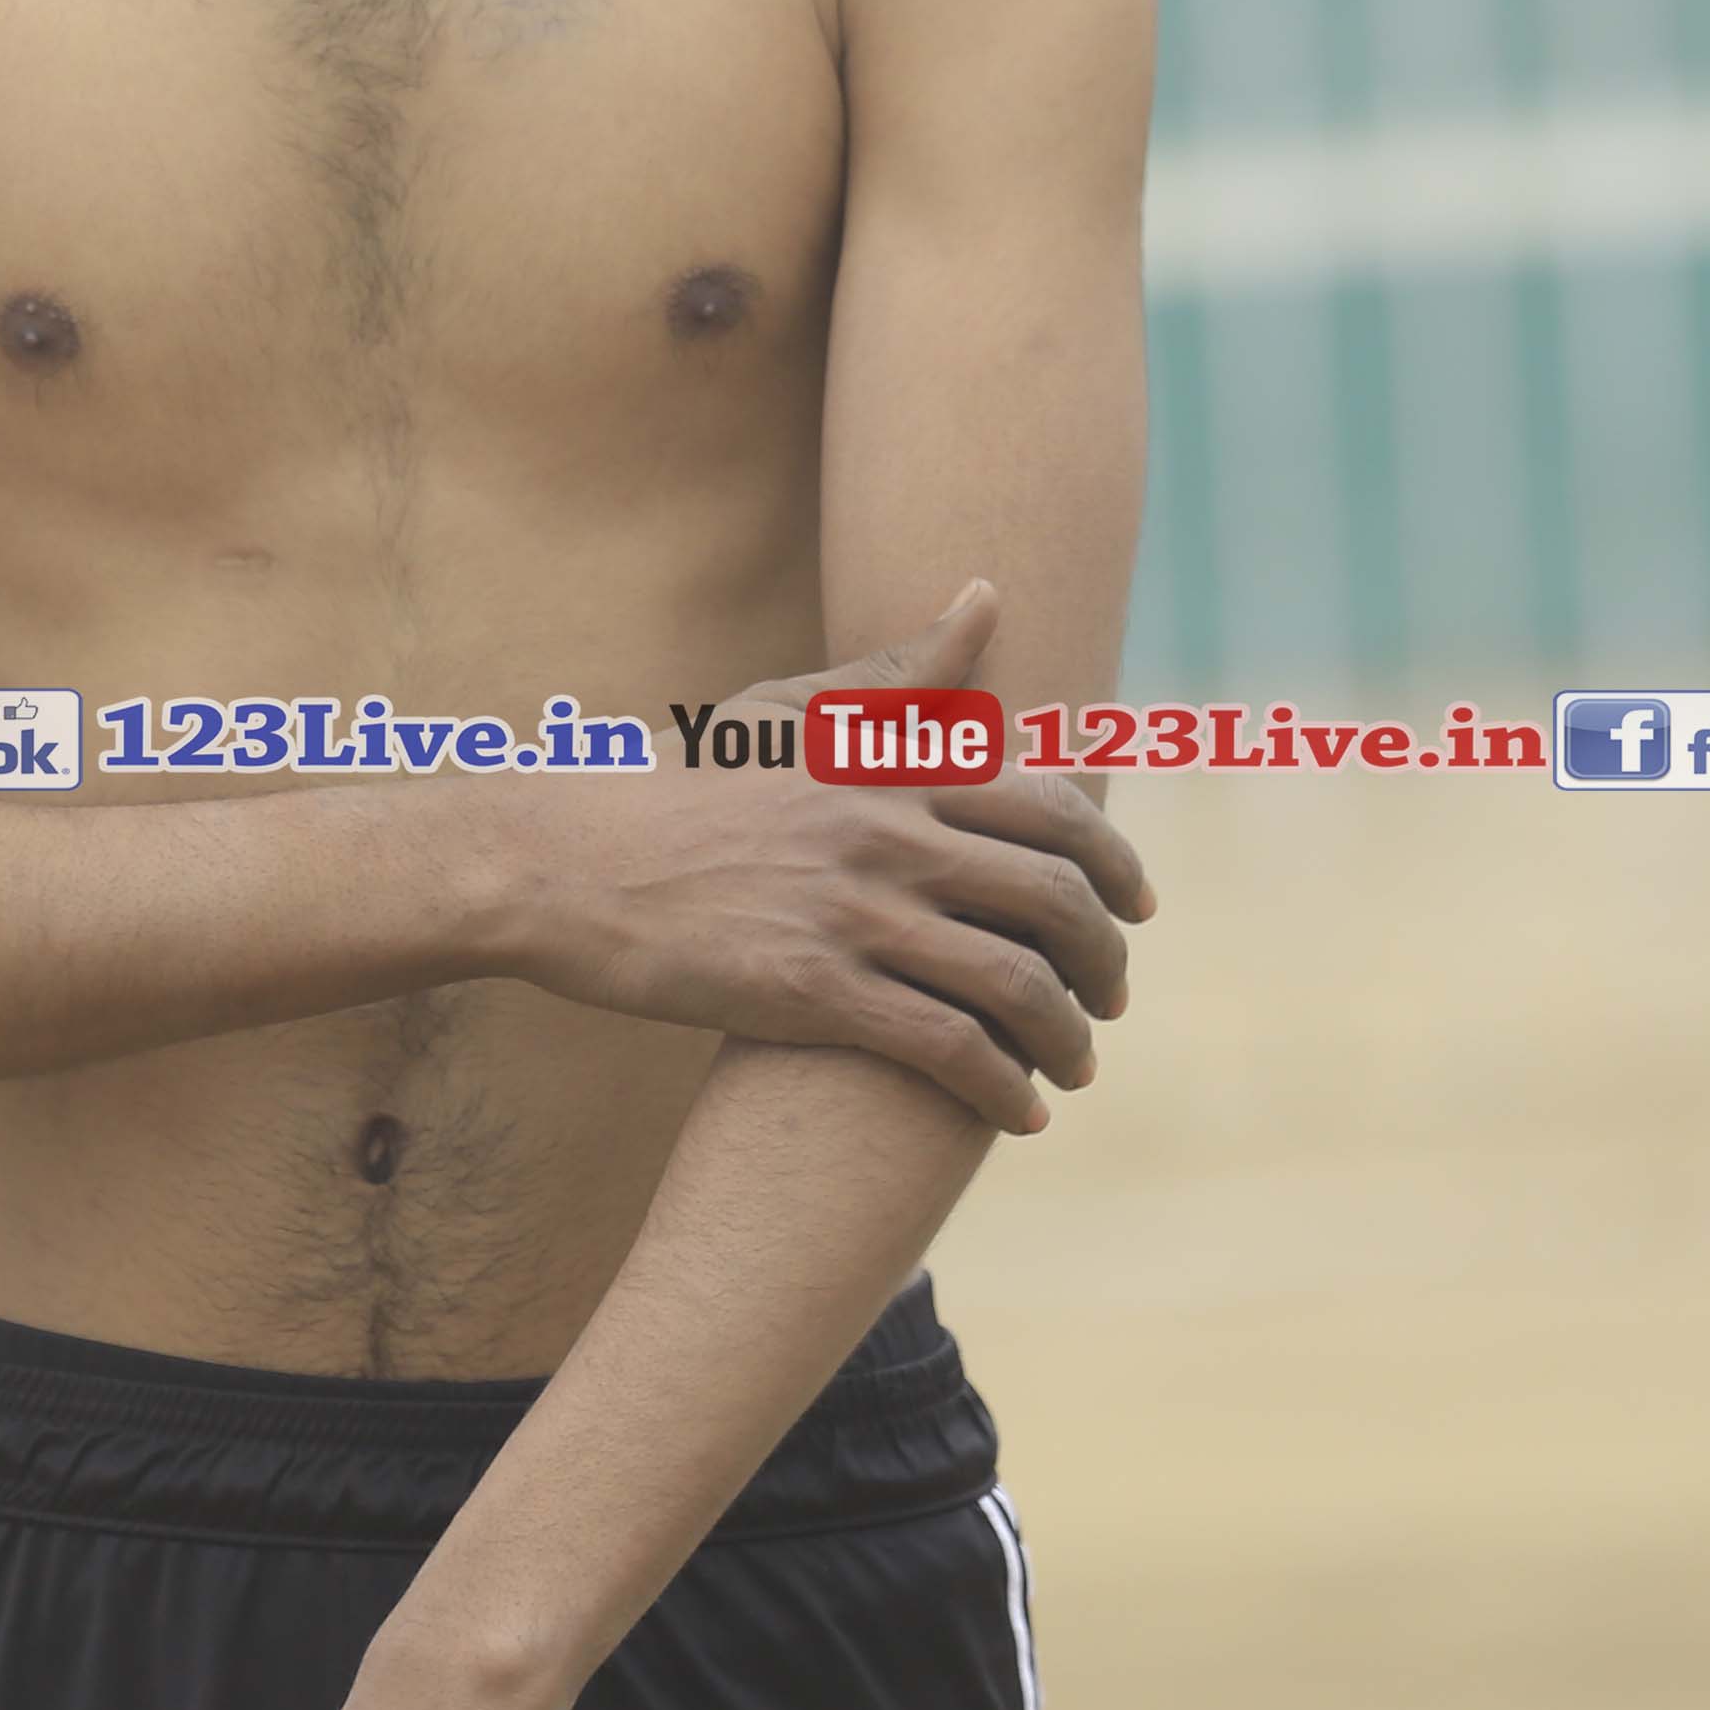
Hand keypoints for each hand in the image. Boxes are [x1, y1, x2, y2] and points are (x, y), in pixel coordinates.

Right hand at [471, 581, 1156, 1134]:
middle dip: (1106, 960)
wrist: (572, 863)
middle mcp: (889, 833)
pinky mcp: (811, 990)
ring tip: (1076, 1066)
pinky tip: (1021, 1113)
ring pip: (1014, 983)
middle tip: (1113, 997)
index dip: (1117, 865)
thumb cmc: (687, 786)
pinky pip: (946, 1048)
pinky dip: (1003, 1088)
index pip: (1054, 808)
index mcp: (894, 765)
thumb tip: (986, 596)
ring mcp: (853, 912)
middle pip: (1055, 898)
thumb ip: (902, 669)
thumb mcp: (794, 709)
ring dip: (1068, 1037)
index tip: (1138, 910)